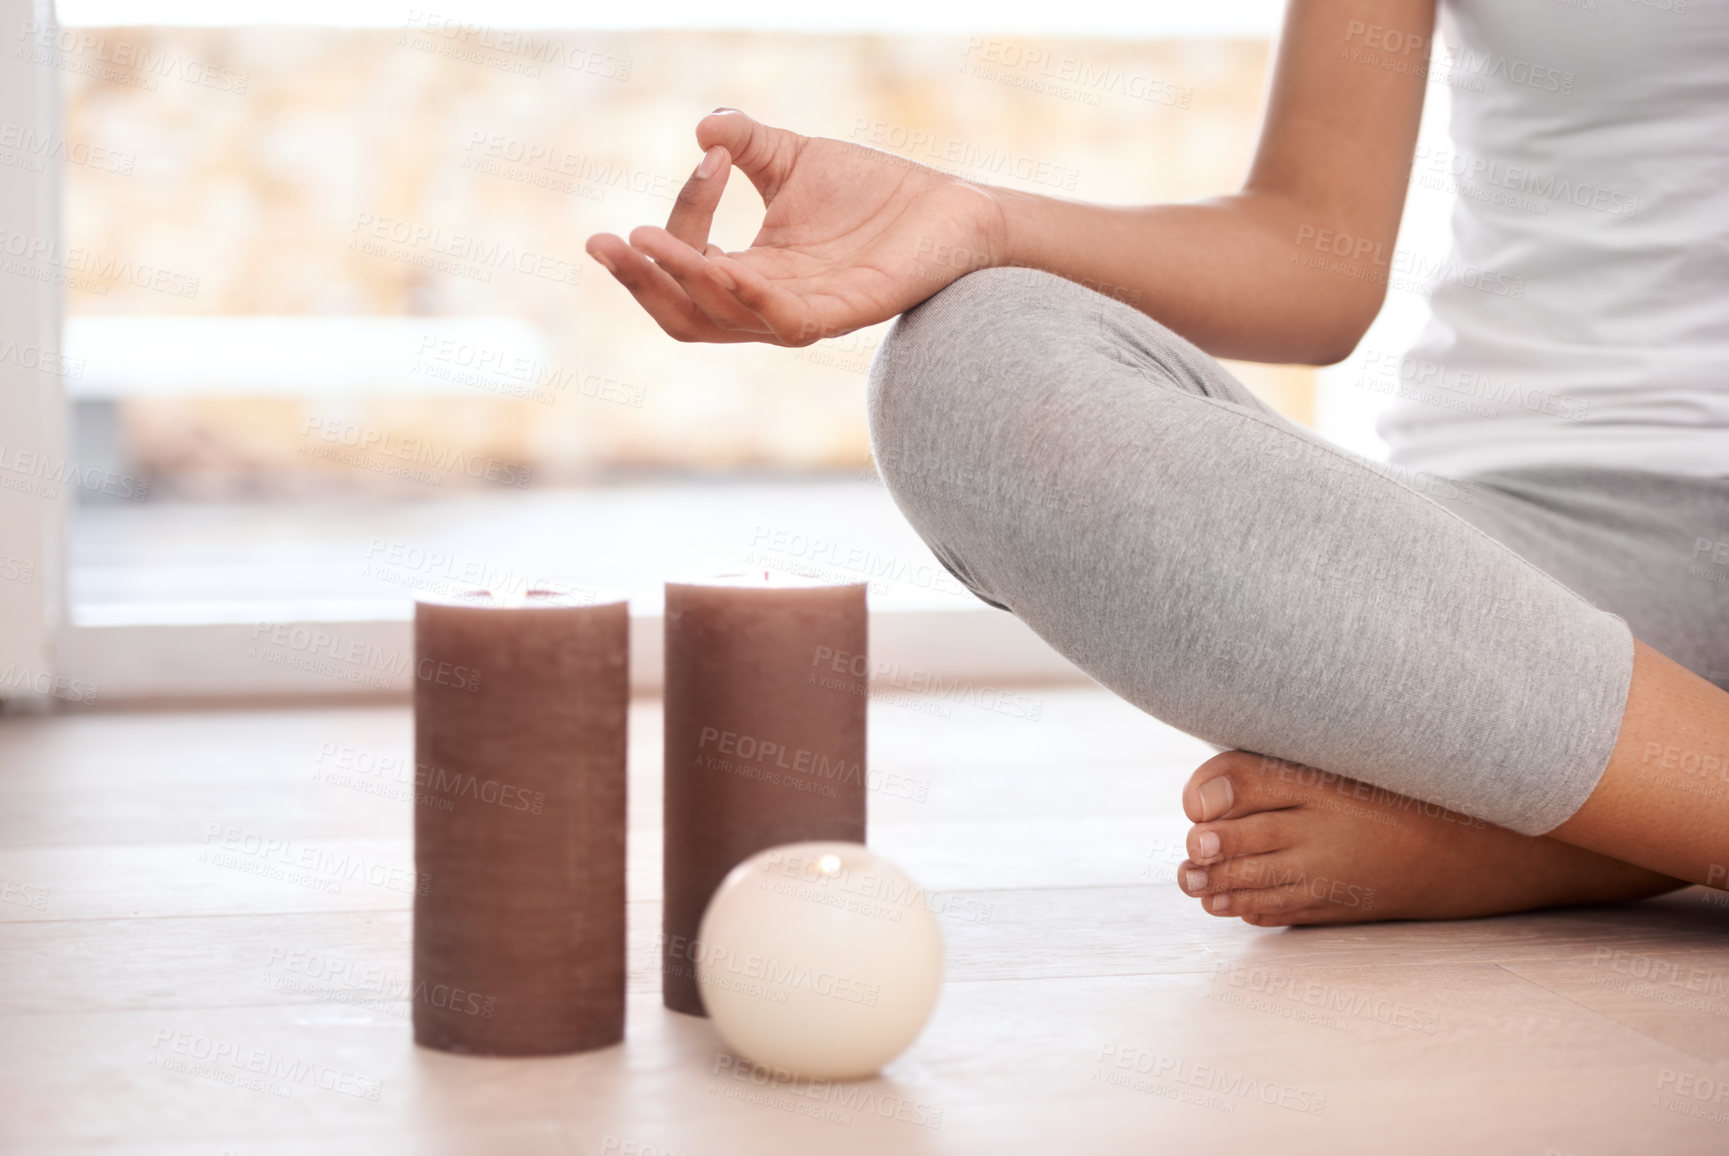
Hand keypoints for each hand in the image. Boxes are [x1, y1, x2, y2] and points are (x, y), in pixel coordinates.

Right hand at [585, 109, 1008, 345]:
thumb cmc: (875, 193)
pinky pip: (785, 321)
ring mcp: (805, 314)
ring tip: (647, 243)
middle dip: (638, 280)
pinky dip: (747, 297)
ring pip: (722, 320)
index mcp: (752, 274)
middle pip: (684, 314)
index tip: (707, 159)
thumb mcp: (794, 160)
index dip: (681, 215)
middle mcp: (770, 304)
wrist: (952, 209)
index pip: (688, 261)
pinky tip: (720, 265)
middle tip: (603, 242)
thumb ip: (747, 146)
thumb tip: (704, 128)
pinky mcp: (846, 313)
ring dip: (680, 282)